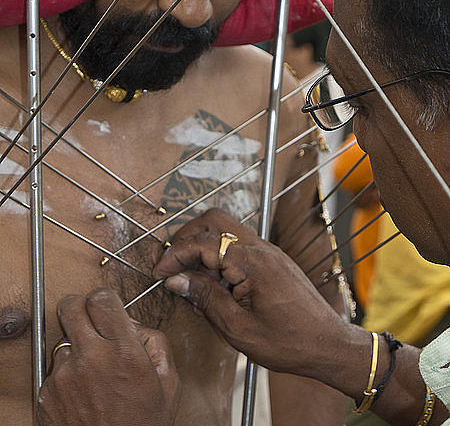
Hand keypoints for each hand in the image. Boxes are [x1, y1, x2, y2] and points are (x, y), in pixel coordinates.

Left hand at [38, 290, 179, 425]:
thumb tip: (132, 324)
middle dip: (81, 309)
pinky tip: (83, 393)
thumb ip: (155, 341)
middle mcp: (91, 358)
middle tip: (90, 321)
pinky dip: (66, 376)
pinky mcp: (47, 395)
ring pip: (63, 341)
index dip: (105, 299)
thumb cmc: (144, 425)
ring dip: (76, 349)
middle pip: (70, 306)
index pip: (103, 298)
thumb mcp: (169, 382)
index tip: (107, 305)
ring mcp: (65, 377)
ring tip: (92, 373)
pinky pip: (54, 371)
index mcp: (124, 351)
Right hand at [154, 209, 350, 378]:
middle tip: (173, 264)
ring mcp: (268, 250)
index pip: (203, 242)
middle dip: (187, 236)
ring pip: (226, 227)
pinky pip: (238, 242)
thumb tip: (177, 280)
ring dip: (203, 243)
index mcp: (252, 263)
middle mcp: (261, 248)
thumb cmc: (288, 342)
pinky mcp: (272, 258)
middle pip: (214, 219)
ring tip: (193, 275)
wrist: (329, 343)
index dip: (175, 255)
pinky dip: (219, 252)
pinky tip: (214, 280)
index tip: (160, 273)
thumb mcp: (238, 329)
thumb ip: (205, 298)